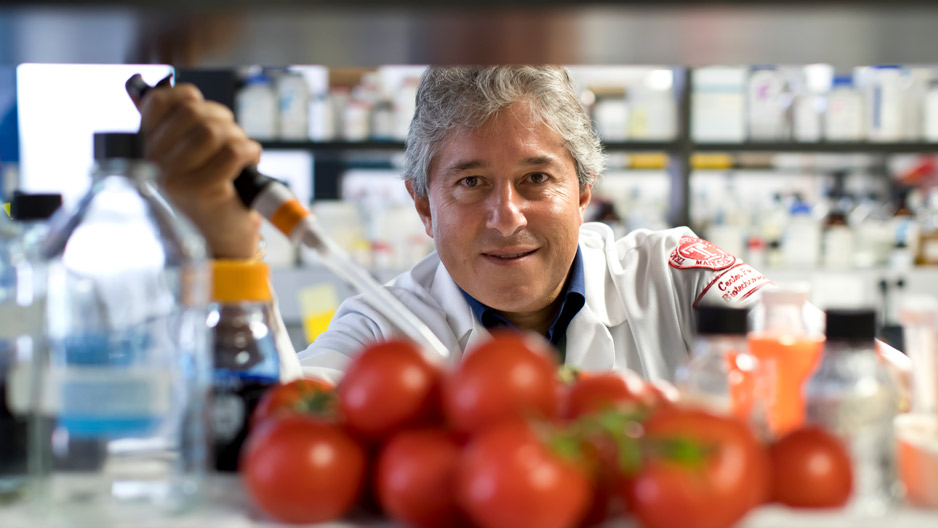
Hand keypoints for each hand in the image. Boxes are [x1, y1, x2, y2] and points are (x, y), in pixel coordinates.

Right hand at [128, 74, 262, 258]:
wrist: (223, 244)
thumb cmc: (213, 199)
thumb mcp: (192, 160)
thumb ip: (183, 129)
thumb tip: (186, 93)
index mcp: (148, 151)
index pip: (159, 102)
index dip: (189, 97)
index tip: (204, 110)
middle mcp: (155, 164)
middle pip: (194, 113)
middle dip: (223, 119)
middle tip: (233, 140)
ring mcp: (176, 178)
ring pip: (215, 130)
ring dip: (238, 137)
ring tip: (241, 157)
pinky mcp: (202, 189)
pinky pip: (234, 151)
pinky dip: (250, 152)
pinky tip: (249, 164)